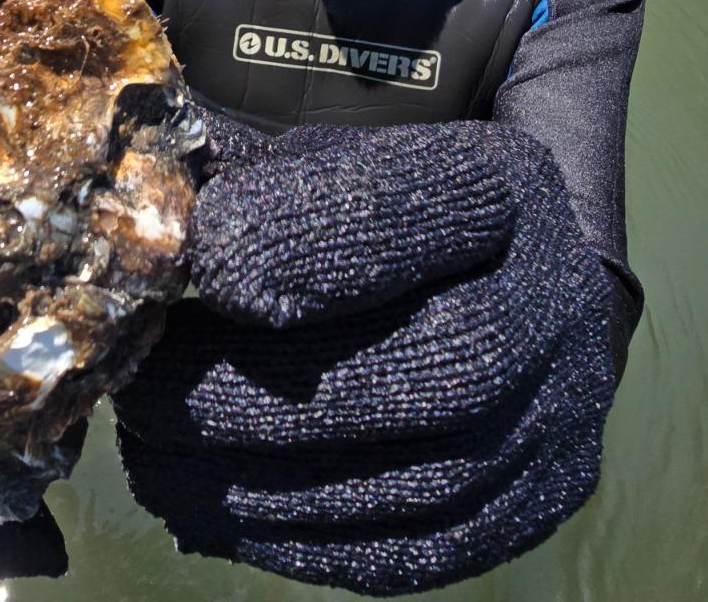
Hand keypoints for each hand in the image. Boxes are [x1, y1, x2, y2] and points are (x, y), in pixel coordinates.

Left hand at [112, 116, 618, 595]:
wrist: (511, 278)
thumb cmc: (388, 210)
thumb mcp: (328, 156)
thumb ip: (244, 172)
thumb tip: (149, 207)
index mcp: (506, 186)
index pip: (426, 207)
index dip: (314, 239)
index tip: (206, 259)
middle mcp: (556, 298)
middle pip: (440, 364)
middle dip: (270, 392)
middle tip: (146, 397)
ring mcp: (561, 411)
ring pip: (428, 477)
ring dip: (268, 484)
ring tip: (154, 464)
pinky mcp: (538, 501)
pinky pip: (422, 550)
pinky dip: (305, 543)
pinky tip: (214, 514)